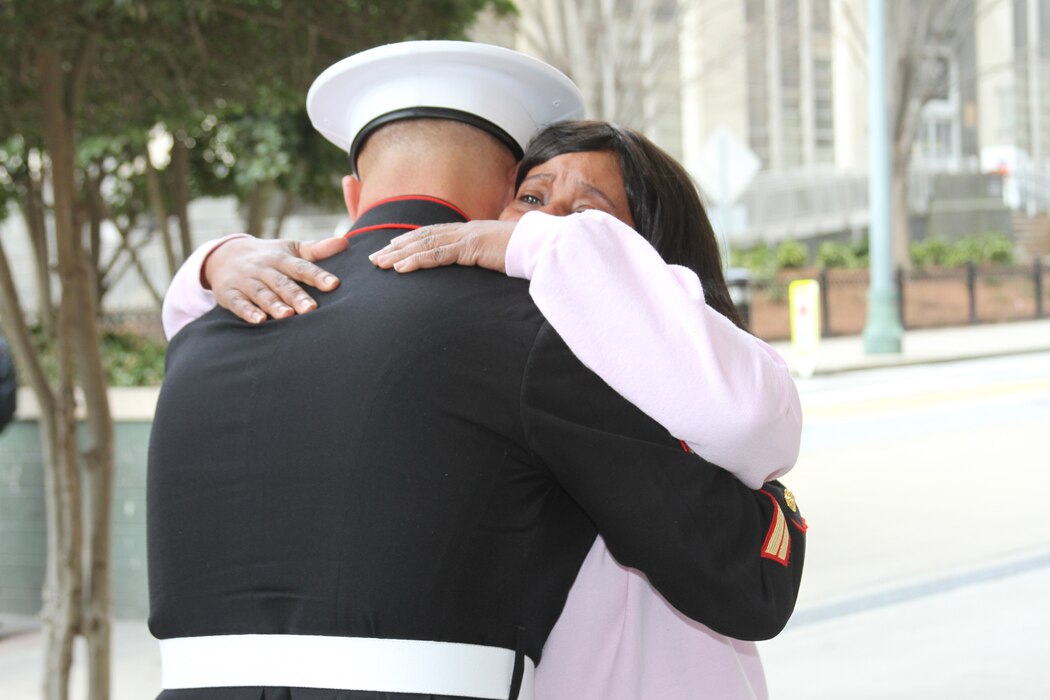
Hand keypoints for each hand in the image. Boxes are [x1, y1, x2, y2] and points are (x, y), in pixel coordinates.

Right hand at [203, 236, 347, 323]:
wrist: (224, 256)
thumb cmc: (268, 257)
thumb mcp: (290, 249)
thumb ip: (317, 249)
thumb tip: (345, 243)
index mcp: (281, 258)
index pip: (301, 267)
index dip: (317, 275)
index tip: (334, 284)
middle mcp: (263, 268)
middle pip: (281, 282)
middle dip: (296, 295)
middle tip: (312, 308)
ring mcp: (245, 281)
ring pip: (261, 293)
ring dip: (273, 304)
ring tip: (287, 315)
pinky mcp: (229, 294)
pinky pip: (238, 303)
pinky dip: (247, 312)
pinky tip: (259, 321)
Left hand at [368, 220, 514, 273]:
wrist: (544, 246)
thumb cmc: (528, 254)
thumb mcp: (501, 256)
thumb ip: (485, 259)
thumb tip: (479, 266)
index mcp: (471, 231)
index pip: (434, 233)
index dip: (411, 239)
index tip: (392, 246)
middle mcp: (465, 230)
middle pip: (423, 236)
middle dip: (396, 247)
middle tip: (375, 257)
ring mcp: (467, 237)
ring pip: (425, 244)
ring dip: (399, 255)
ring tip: (380, 264)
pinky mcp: (471, 248)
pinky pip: (438, 255)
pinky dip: (416, 261)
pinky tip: (400, 268)